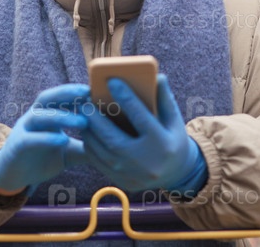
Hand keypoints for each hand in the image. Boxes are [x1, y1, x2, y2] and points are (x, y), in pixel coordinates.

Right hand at [0, 84, 89, 192]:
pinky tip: (63, 140)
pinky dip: (46, 138)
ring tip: (84, 121)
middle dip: (67, 93)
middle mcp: (35, 116)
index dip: (78, 91)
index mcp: (48, 114)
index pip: (63, 97)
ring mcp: (24, 129)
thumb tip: (115, 144)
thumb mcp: (69, 152)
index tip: (98, 89)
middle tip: (88, 92)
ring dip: (62, 116)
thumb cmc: (42, 158)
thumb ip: (87, 146)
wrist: (13, 176)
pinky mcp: (17, 146)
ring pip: (40, 116)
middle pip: (49, 97)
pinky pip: (30, 138)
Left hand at [83, 75, 207, 194]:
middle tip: (85, 102)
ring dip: (89, 132)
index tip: (112, 80)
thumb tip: (156, 76)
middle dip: (96, 119)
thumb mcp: (174, 118)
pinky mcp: (122, 182)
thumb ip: (164, 98)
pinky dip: (91, 146)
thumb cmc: (173, 138)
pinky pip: (100, 163)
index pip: (141, 117)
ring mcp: (133, 175)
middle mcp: (146, 162)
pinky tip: (87, 131)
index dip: (126, 98)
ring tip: (83, 114)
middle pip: (114, 139)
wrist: (177, 173)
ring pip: (102, 153)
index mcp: (162, 144)